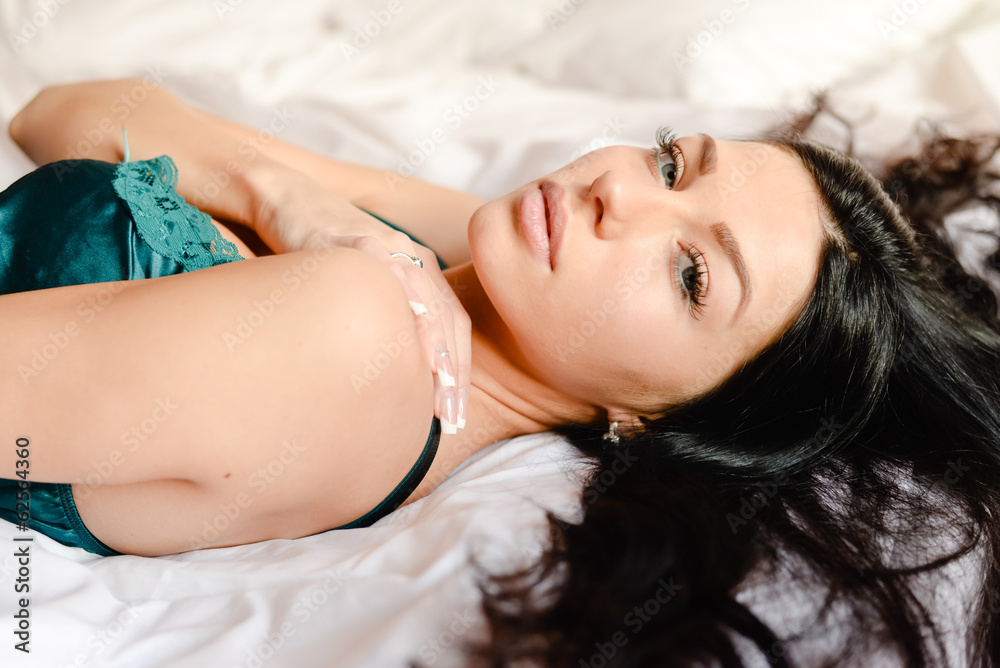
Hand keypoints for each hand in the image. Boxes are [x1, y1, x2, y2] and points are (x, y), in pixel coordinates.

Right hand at [253, 171, 469, 432]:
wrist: (285, 199)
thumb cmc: (321, 252)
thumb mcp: (362, 288)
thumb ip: (381, 323)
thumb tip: (386, 379)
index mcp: (421, 271)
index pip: (454, 327)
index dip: (461, 373)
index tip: (457, 417)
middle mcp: (413, 258)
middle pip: (447, 319)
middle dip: (454, 372)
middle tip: (454, 417)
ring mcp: (386, 247)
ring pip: (425, 300)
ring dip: (435, 346)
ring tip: (439, 388)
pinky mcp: (353, 239)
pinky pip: (382, 272)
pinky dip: (398, 301)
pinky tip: (403, 333)